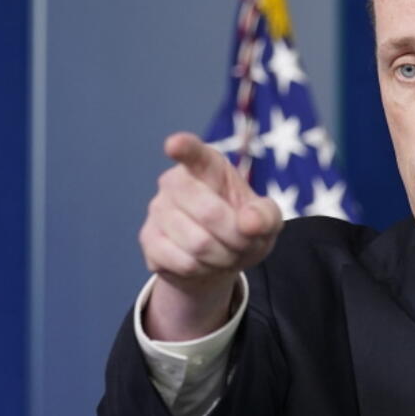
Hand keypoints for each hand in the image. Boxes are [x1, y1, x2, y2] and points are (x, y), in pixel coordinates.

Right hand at [139, 132, 282, 339]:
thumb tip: (249, 222)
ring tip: (226, 253)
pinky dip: (205, 270)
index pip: (193, 152)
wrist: (217, 259)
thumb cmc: (241, 227)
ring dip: (223, 257)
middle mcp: (175, 181)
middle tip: (245, 243)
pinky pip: (183, 263)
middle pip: (209, 213)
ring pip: (198, 244)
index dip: (184, 148)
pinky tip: (205, 263)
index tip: (175, 145)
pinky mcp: (148, 240)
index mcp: (207, 165)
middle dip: (236, 237)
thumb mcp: (266, 220)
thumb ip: (266, 215)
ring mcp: (157, 210)